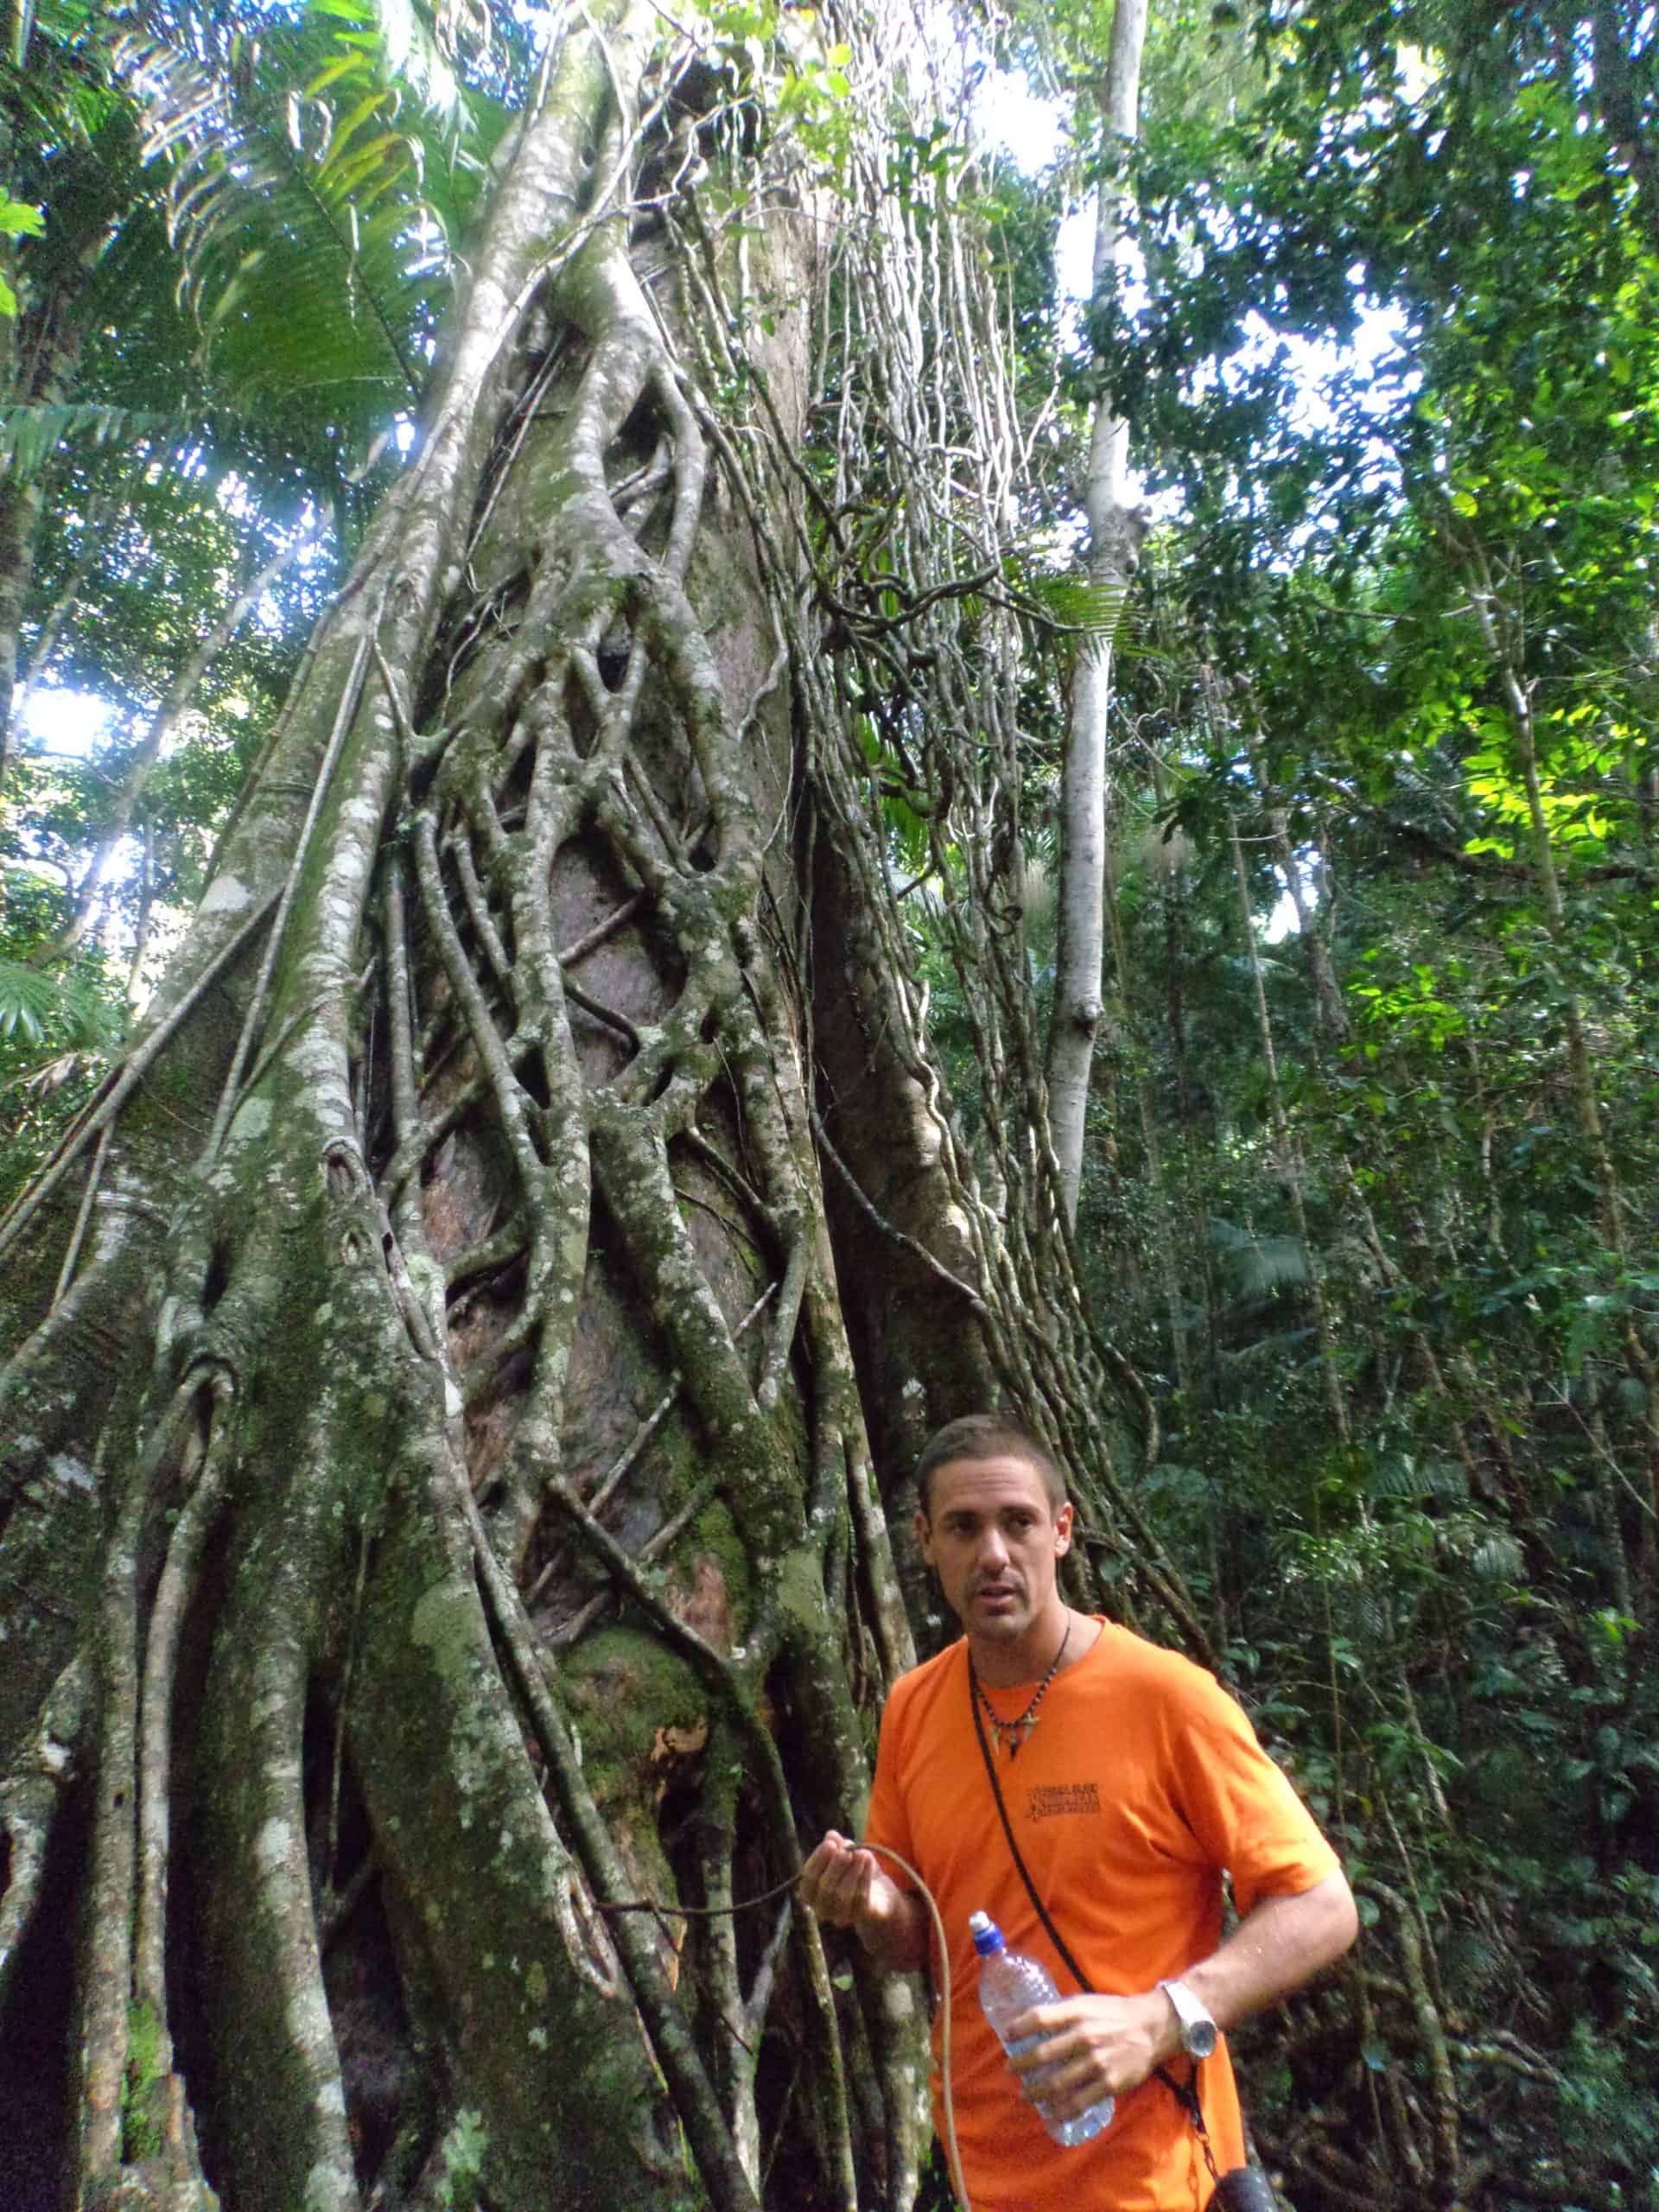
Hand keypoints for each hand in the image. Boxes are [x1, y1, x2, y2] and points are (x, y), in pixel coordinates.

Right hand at [798, 1831, 901, 1936]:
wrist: (881, 1894)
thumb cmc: (854, 1871)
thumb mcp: (845, 1854)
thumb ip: (836, 1846)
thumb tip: (831, 1835)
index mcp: (812, 1893)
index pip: (808, 1879)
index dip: (818, 1861)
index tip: (830, 1843)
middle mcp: (822, 1909)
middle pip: (825, 1890)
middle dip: (835, 1867)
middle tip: (846, 1851)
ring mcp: (842, 1916)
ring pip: (842, 1896)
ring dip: (852, 1871)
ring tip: (861, 1853)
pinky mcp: (862, 1916)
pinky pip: (861, 1899)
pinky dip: (865, 1877)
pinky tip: (869, 1859)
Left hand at [1002, 1991, 1180, 2122]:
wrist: (1151, 2028)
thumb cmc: (1114, 2013)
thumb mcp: (1087, 2002)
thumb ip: (1063, 2013)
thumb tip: (1032, 2023)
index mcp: (1078, 2012)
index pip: (1040, 2018)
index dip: (1020, 2027)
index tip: (1008, 2035)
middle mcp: (1086, 2036)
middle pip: (1043, 2054)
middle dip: (1021, 2065)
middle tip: (1009, 2070)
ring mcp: (1097, 2063)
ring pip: (1058, 2083)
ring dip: (1036, 2091)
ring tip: (1026, 2093)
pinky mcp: (1109, 2084)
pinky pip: (1079, 2102)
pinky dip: (1061, 2110)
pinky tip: (1051, 2111)